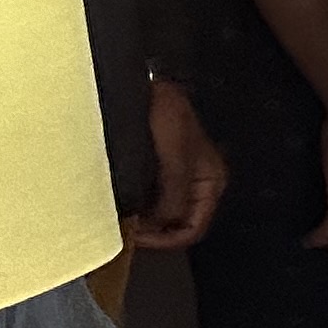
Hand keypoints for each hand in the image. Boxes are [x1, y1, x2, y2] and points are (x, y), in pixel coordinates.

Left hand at [127, 83, 225, 250]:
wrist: (147, 88)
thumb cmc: (166, 117)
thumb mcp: (174, 156)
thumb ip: (174, 192)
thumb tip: (163, 224)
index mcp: (210, 182)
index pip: (193, 228)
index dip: (166, 239)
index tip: (136, 237)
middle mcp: (196, 186)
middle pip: (177, 225)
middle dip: (152, 232)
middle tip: (123, 231)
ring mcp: (176, 181)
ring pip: (161, 215)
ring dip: (141, 221)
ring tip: (118, 219)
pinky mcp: (158, 174)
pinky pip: (149, 202)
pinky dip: (135, 208)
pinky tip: (118, 204)